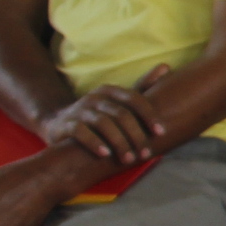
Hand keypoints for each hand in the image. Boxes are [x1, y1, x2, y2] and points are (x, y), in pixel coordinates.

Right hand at [41, 72, 169, 167]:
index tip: (160, 133)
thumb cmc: (98, 115)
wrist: (59, 124)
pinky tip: (105, 154)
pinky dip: (95, 143)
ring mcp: (79, 110)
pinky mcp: (66, 124)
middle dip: (136, 135)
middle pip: (121, 114)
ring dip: (119, 142)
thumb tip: (166, 66)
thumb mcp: (118, 101)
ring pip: (103, 123)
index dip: (149, 115)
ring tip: (129, 159)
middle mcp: (95, 98)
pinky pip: (81, 132)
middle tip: (145, 153)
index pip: (134, 98)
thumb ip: (142, 87)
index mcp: (110, 91)